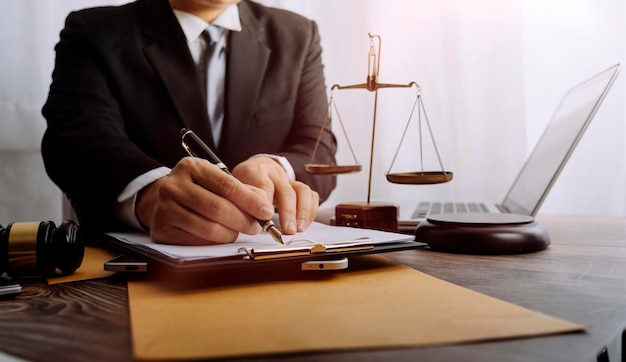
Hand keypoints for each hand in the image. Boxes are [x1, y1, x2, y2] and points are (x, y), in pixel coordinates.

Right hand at [135, 157, 274, 244]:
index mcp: (191, 167)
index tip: (267, 211)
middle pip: (218, 208)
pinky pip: (196, 240)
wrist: (159, 199)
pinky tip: (222, 236)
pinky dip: (215, 241)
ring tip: (239, 232)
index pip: (227, 185)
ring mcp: (165, 207)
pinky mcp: (162, 228)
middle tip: (257, 227)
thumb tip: (264, 205)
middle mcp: (174, 185)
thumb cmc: (195, 189)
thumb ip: (240, 189)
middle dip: (244, 220)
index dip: (250, 200)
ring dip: (231, 234)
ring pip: (208, 227)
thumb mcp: (214, 179)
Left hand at [232, 156, 318, 234]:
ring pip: (302, 191)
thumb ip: (239, 200)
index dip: (266, 202)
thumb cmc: (245, 182)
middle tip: (287, 230)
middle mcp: (275, 173)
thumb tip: (242, 219)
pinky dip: (311, 211)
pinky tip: (304, 224)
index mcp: (255, 171)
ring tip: (298, 229)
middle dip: (288, 212)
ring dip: (302, 212)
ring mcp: (289, 180)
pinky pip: (311, 195)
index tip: (265, 218)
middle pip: (285, 190)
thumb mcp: (234, 187)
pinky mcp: (299, 187)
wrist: (258, 167)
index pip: (263, 185)